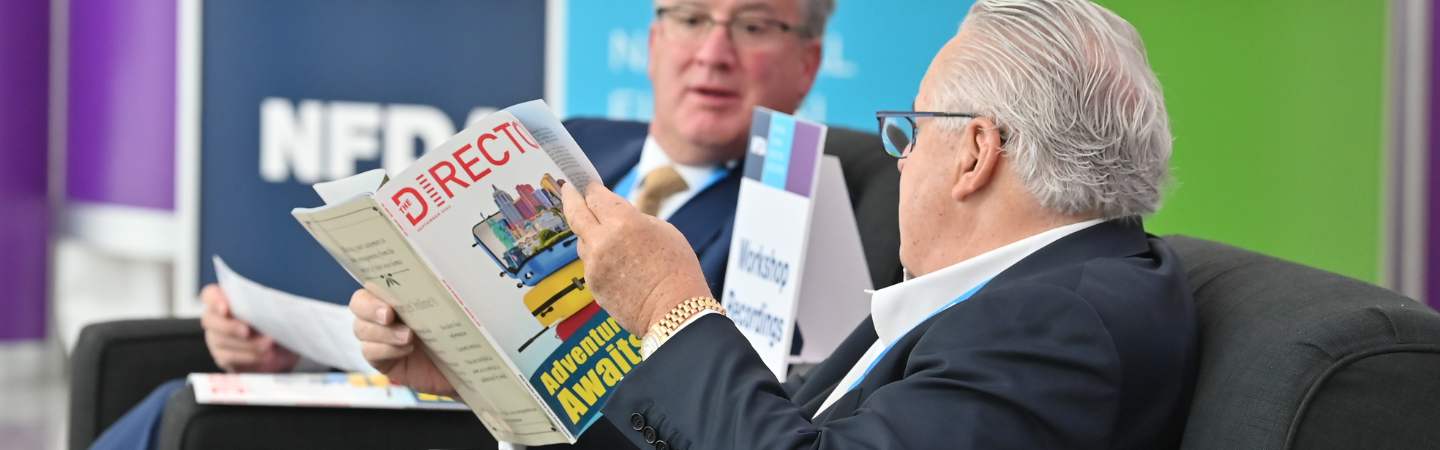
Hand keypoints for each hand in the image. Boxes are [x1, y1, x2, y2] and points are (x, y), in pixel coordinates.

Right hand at [200, 284, 298, 372]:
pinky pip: (230, 357)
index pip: (210, 295)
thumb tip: (274, 307)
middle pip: (210, 320)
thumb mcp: (274, 312)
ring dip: (247, 343)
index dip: (214, 300)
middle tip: (247, 331)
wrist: (280, 349)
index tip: (226, 307)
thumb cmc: (274, 324)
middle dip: (229, 326)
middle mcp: (216, 319)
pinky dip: (249, 356)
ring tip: (267, 344)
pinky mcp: (223, 357)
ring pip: (221, 341)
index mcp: (225, 300)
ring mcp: (216, 339)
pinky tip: (265, 355)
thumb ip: (267, 306)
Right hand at [350, 288, 457, 396]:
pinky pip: (370, 352)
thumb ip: (442, 292)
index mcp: (399, 294)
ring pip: (362, 328)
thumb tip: (450, 270)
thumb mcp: (452, 308)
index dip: (374, 279)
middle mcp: (385, 312)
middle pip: (359, 303)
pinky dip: (386, 350)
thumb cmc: (458, 332)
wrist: (464, 366)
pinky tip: (407, 350)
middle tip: (389, 314)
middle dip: (370, 307)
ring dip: (383, 332)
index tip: (388, 285)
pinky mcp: (382, 360)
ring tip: (408, 336)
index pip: (374, 279)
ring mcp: (380, 337)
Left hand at [561, 183, 711, 334]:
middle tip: (568, 190)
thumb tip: (618, 218)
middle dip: (571, 197)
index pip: (595, 196)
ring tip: (604, 235)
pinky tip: (617, 266)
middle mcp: (602, 240)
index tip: (588, 185)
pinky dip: (599, 260)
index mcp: (623, 221)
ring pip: (582, 241)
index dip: (591, 188)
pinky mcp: (593, 285)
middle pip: (575, 212)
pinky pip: (590, 265)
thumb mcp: (663, 230)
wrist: (675, 312)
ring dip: (589, 234)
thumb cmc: (678, 271)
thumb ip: (635, 219)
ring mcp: (593, 265)